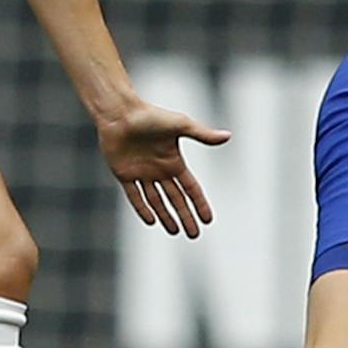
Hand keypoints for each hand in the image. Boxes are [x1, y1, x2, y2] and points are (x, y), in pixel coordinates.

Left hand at [98, 101, 230, 237]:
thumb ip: (202, 135)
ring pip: (156, 201)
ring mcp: (141, 173)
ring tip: (176, 231)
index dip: (200, 204)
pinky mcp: (123, 174)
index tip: (208, 220)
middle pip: (176, 200)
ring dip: (166, 216)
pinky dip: (143, 209)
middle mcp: (159, 170)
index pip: (190, 188)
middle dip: (186, 217)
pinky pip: (135, 197)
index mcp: (174, 161)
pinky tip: (152, 221)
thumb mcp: (181, 125)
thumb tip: (228, 136)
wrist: (119, 113)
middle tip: (194, 235)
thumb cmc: (151, 115)